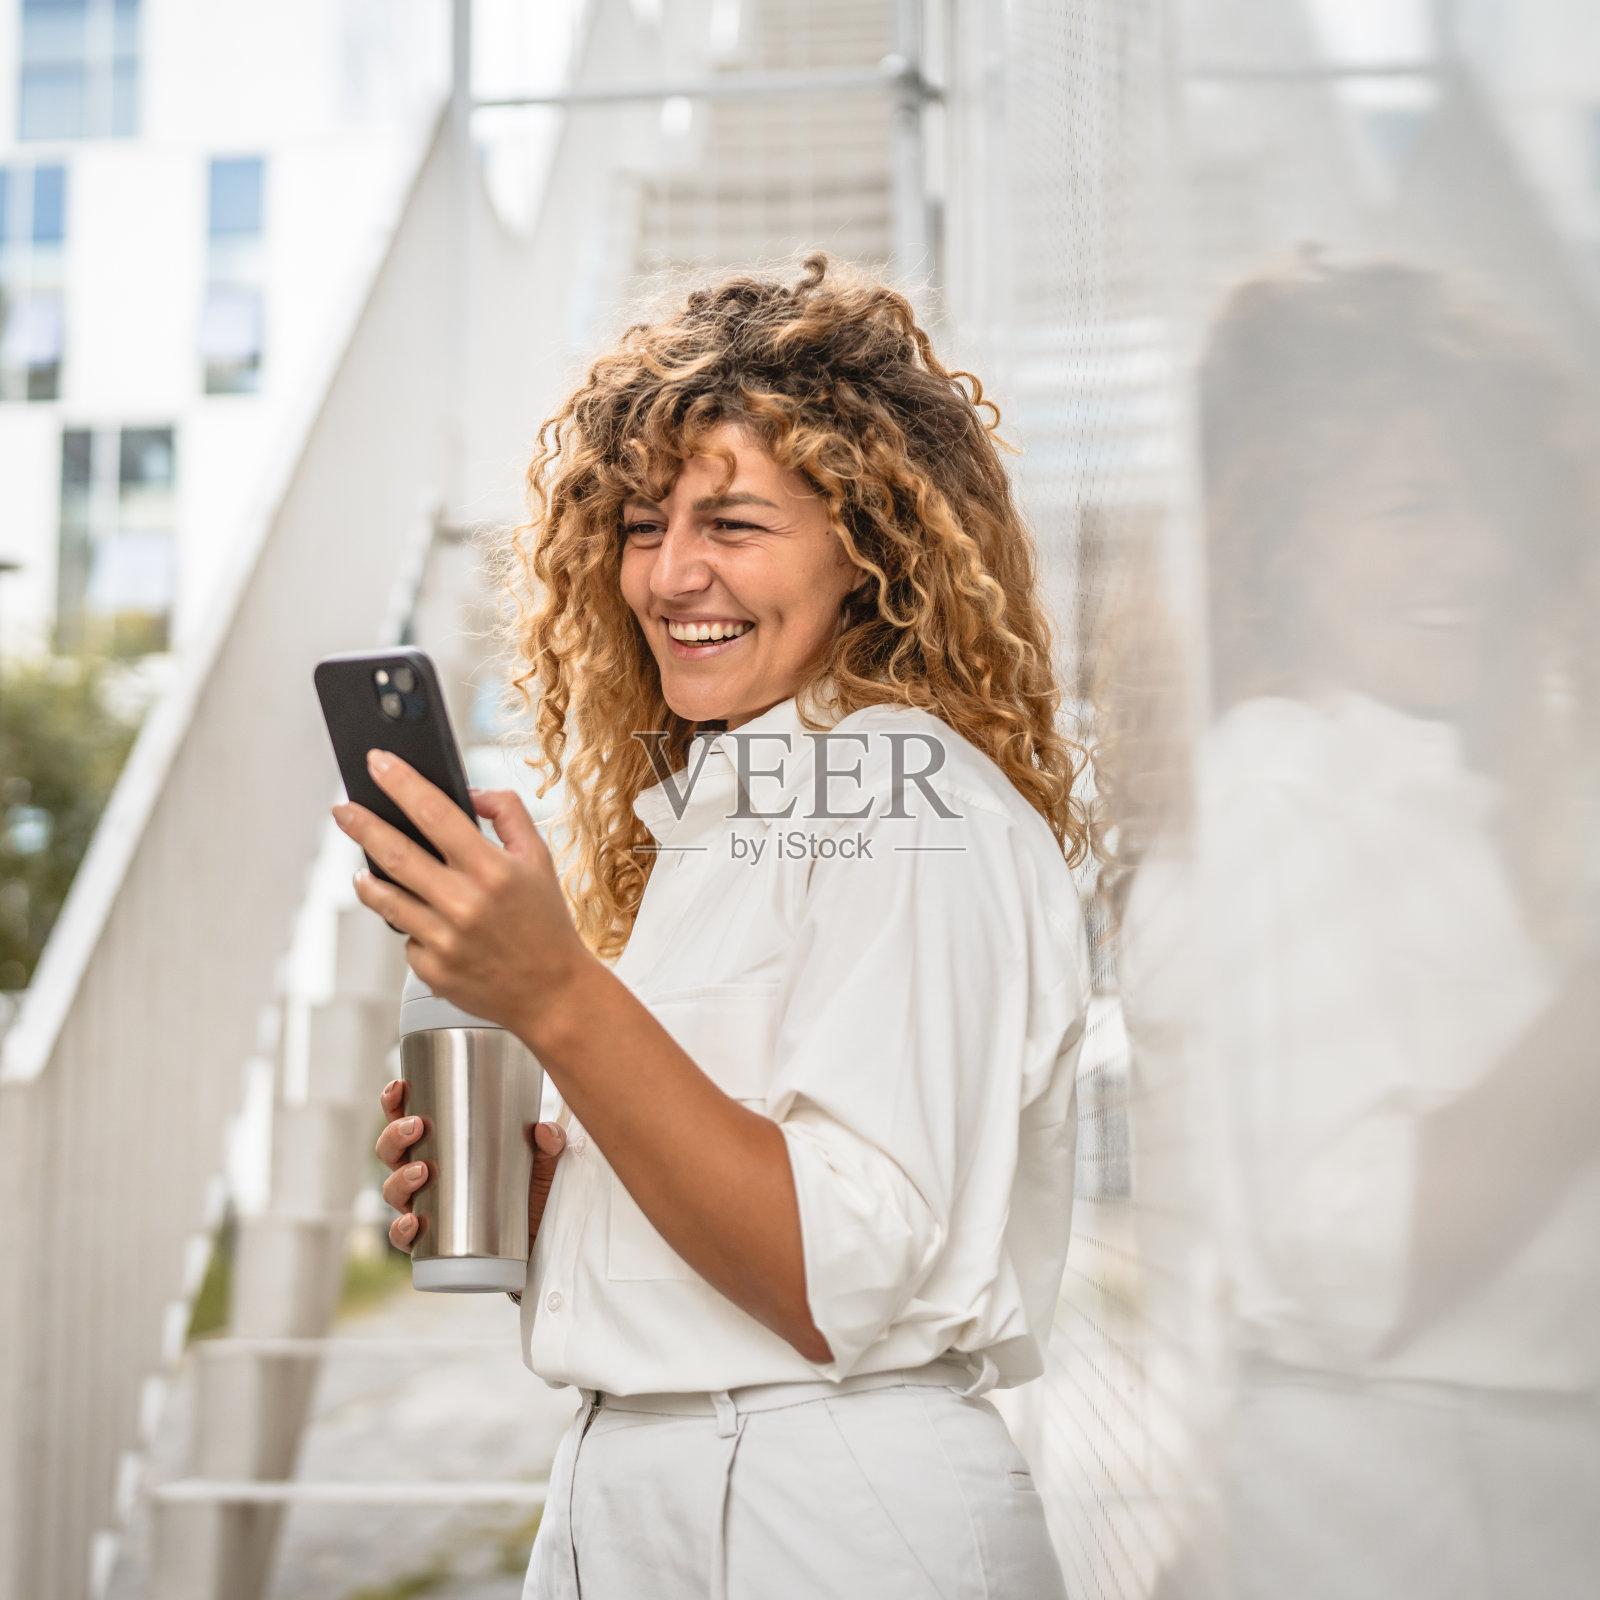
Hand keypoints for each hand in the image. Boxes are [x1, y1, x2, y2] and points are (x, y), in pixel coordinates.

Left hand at [332, 750, 595, 1042]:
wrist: (553, 993)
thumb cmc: (546, 923)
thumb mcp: (540, 858)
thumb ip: (508, 814)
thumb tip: (470, 791)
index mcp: (493, 869)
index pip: (435, 813)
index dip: (400, 782)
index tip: (378, 762)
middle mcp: (465, 903)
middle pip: (394, 853)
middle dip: (361, 824)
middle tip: (342, 809)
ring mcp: (444, 940)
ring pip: (385, 898)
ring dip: (366, 879)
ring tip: (364, 868)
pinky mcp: (431, 970)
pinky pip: (405, 937)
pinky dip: (409, 925)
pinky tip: (425, 923)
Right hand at [375, 1077, 568, 1253]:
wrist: (539, 1241)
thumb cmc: (531, 1191)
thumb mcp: (543, 1161)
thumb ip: (549, 1142)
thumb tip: (543, 1130)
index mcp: (444, 1146)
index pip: (407, 1120)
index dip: (394, 1103)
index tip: (398, 1086)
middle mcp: (427, 1174)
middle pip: (391, 1152)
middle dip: (395, 1136)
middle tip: (416, 1127)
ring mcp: (426, 1207)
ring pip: (393, 1190)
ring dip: (400, 1179)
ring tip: (422, 1172)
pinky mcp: (432, 1241)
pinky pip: (403, 1238)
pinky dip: (401, 1230)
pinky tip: (413, 1221)